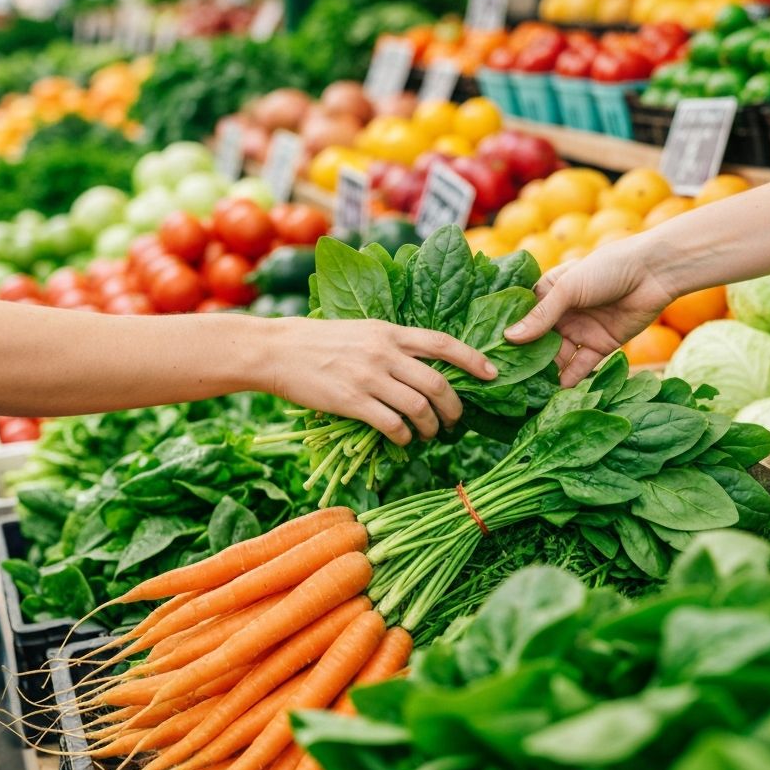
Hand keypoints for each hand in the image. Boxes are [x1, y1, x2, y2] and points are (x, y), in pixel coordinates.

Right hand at [269, 319, 496, 444]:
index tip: (492, 374)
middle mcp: (384, 352)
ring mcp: (368, 377)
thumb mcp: (362, 330)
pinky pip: (392, 424)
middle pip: (438, 382)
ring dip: (431, 426)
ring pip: (419, 407)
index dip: (472, 359)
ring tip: (430, 433)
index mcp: (390, 331)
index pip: (443, 343)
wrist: (277, 350)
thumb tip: (423, 366)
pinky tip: (403, 439)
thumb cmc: (319, 340)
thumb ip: (392, 344)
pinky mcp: (352, 401)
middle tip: (456, 420)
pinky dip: (404, 436)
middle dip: (455, 406)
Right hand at [505, 237, 672, 385]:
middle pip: (538, 341)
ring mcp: (580, 330)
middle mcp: (562, 313)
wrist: (653, 273)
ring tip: (528, 393)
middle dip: (525, 360)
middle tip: (506, 381)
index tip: (489, 355)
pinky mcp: (600, 346)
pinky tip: (556, 393)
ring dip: (546, 373)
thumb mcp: (568, 288)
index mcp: (549, 292)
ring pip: (558, 357)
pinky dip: (570, 380)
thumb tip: (509, 338)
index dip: (509, 335)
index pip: (523, 317)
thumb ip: (542, 315)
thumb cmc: (606, 268)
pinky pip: (581, 366)